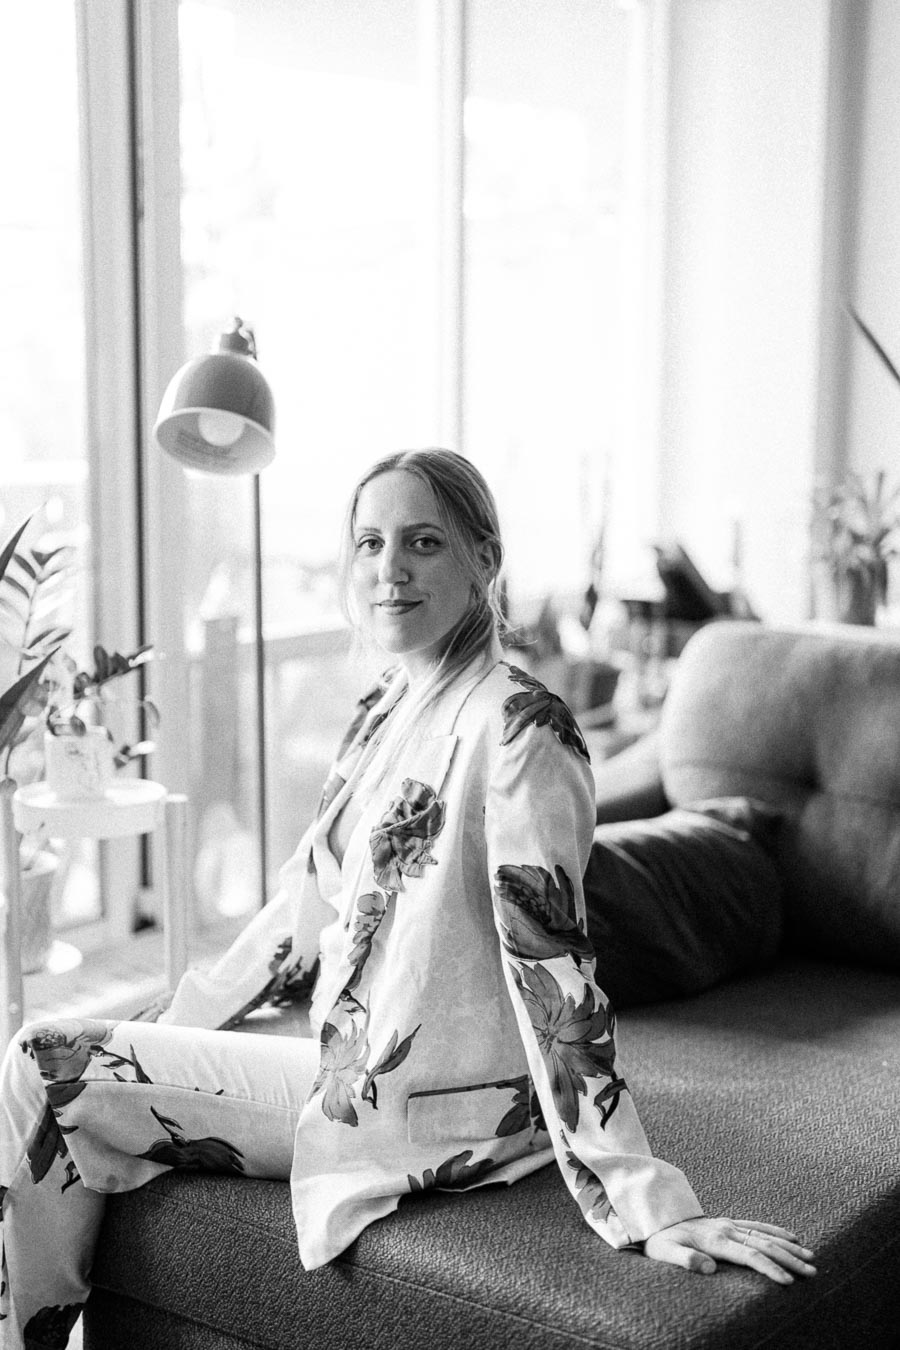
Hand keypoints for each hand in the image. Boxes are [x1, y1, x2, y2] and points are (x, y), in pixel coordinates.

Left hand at [643, 1218, 816, 1284]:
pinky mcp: (729, 1223)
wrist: (657, 1219)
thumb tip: (710, 1268)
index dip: (769, 1268)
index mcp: (715, 1240)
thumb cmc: (661, 1241)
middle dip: (789, 1259)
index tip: (787, 1282)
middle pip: (764, 1245)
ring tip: (811, 1259)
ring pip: (765, 1235)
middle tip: (812, 1273)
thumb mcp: (664, 1252)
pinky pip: (757, 1226)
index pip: (749, 1255)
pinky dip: (777, 1231)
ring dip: (789, 1247)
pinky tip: (793, 1238)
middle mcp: (726, 1229)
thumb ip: (685, 1259)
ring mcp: (729, 1224)